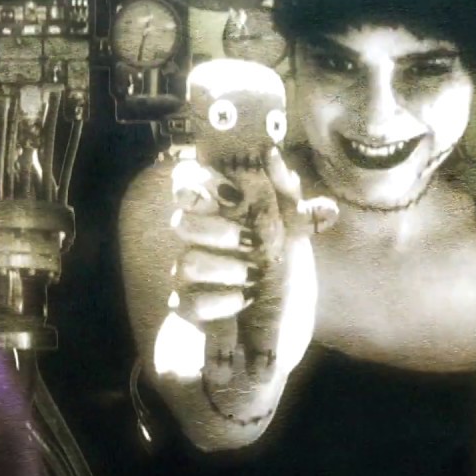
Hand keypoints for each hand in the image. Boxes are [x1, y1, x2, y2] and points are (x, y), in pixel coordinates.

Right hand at [167, 148, 334, 390]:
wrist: (281, 322)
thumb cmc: (283, 265)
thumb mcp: (293, 228)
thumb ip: (287, 192)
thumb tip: (272, 153)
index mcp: (223, 210)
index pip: (188, 183)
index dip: (191, 184)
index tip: (212, 194)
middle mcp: (200, 237)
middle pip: (181, 222)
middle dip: (217, 232)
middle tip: (248, 241)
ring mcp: (191, 271)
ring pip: (186, 263)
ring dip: (224, 270)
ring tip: (252, 279)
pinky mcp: (189, 306)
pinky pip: (189, 303)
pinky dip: (220, 303)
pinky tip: (242, 302)